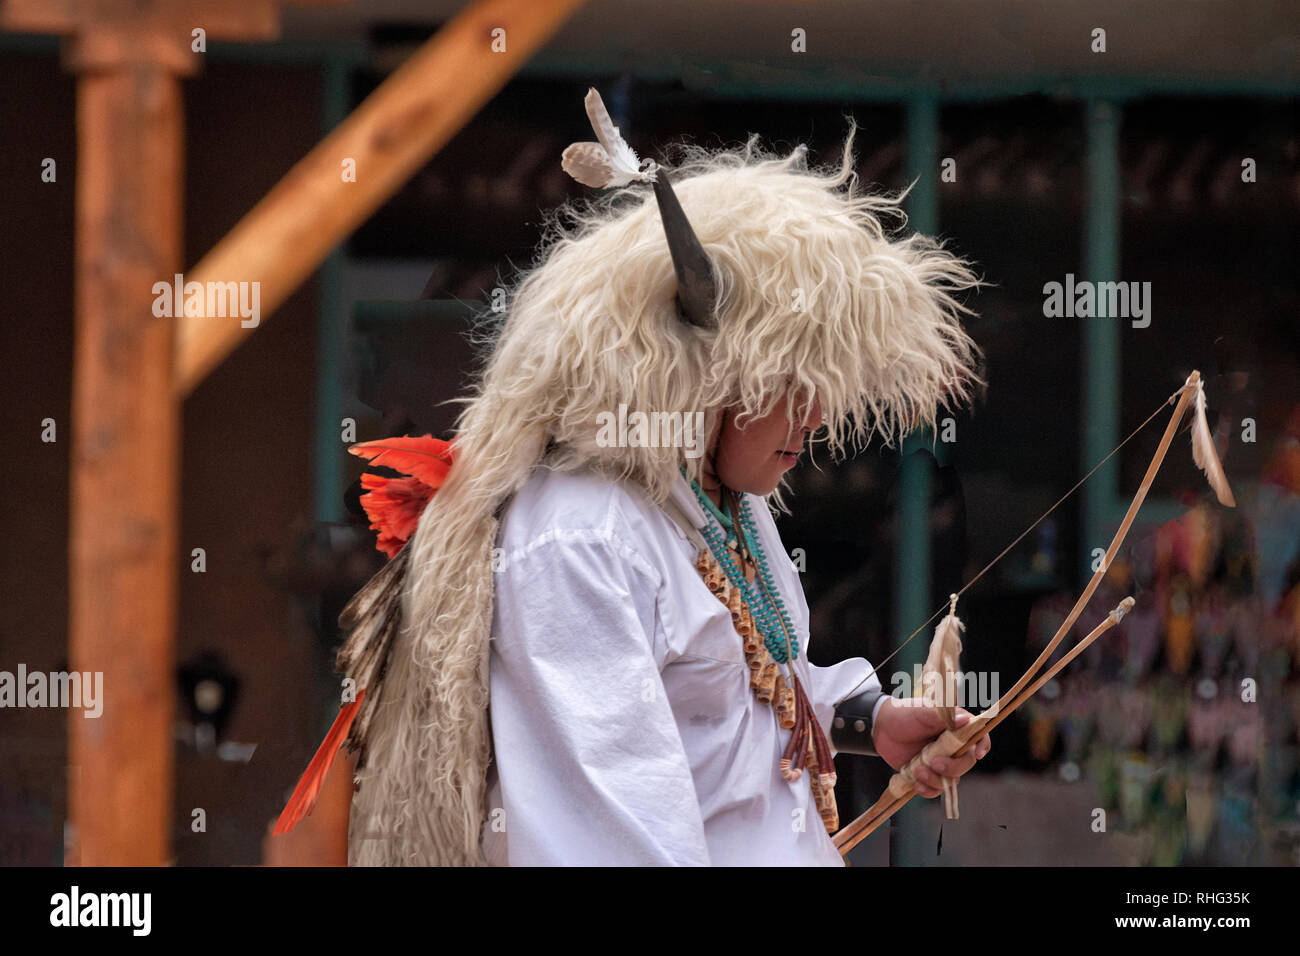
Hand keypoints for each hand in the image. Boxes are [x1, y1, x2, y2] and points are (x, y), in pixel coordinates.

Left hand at [871, 698, 990, 798]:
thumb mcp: (920, 712)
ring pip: (951, 779)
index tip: (977, 754)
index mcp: (956, 727)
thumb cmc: (903, 714)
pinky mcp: (928, 774)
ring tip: (917, 771)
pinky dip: (928, 790)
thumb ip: (942, 716)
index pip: (979, 737)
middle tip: (935, 763)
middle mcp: (953, 747)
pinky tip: (916, 784)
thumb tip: (965, 719)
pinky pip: (936, 789)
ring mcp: (941, 762)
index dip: (983, 746)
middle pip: (966, 763)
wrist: (881, 728)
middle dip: (953, 767)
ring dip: (936, 780)